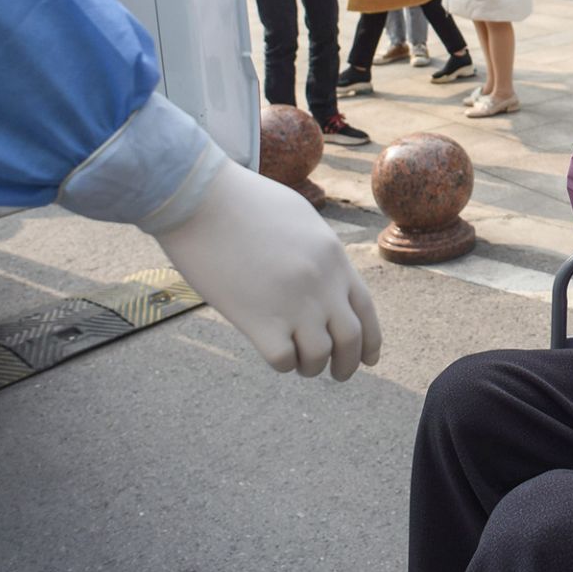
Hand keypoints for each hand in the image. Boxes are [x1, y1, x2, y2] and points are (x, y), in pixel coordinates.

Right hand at [154, 161, 382, 379]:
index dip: (371, 339)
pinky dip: (282, 363)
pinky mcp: (258, 319)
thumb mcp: (299, 219)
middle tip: (338, 374)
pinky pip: (283, 360)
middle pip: (351, 339)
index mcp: (333, 258)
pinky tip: (271, 350)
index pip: (366, 308)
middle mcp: (321, 283)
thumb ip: (317, 252)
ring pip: (319, 356)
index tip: (369, 359)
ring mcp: (292, 302)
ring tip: (300, 363)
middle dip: (348, 364)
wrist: (201, 197)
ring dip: (311, 366)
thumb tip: (325, 279)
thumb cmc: (243, 202)